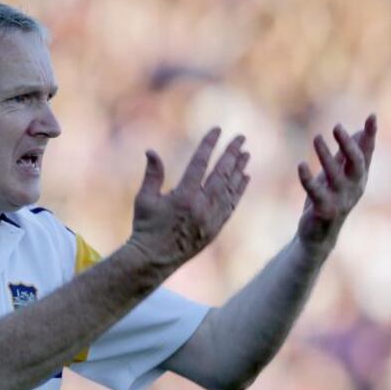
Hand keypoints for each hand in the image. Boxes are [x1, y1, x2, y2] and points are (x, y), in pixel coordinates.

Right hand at [128, 128, 250, 268]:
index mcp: (183, 196)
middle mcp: (201, 206)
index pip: (200, 163)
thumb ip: (152, 174)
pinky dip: (238, 190)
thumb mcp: (144, 199)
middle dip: (232, 154)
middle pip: (221, 174)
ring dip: (238, 170)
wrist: (154, 259)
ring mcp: (211, 218)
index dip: (209, 145)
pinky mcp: (215, 229)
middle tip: (241, 138)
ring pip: (229, 189)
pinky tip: (244, 178)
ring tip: (246, 154)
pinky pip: (231, 205)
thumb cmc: (145, 227)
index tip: (217, 130)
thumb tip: (151, 151)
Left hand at [296, 114, 377, 254]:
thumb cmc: (329, 200)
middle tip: (337, 126)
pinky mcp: (324, 210)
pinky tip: (301, 165)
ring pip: (335, 175)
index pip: (366, 153)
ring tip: (317, 137)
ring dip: (326, 155)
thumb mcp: (339, 175)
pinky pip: (316, 192)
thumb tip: (359, 131)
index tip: (372, 116)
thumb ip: (347, 155)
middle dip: (348, 145)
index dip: (370, 136)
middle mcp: (353, 188)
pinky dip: (308, 179)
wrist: (318, 234)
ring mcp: (340, 200)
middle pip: (356, 163)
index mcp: (358, 177)